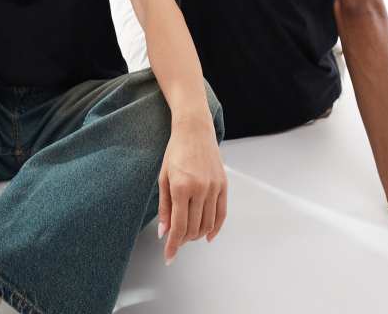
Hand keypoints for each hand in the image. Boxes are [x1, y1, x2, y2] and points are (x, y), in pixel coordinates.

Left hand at [157, 117, 227, 264]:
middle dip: (183, 239)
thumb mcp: (163, 177)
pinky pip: (221, 213)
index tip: (169, 257)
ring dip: (197, 234)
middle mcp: (199, 189)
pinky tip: (208, 235)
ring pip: (207, 224)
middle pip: (193, 228)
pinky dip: (215, 228)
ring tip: (188, 235)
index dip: (173, 245)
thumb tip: (164, 232)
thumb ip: (164, 207)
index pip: (178, 226)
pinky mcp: (223, 185)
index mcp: (181, 187)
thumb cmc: (175, 151)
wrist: (194, 130)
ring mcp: (213, 187)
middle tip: (176, 241)